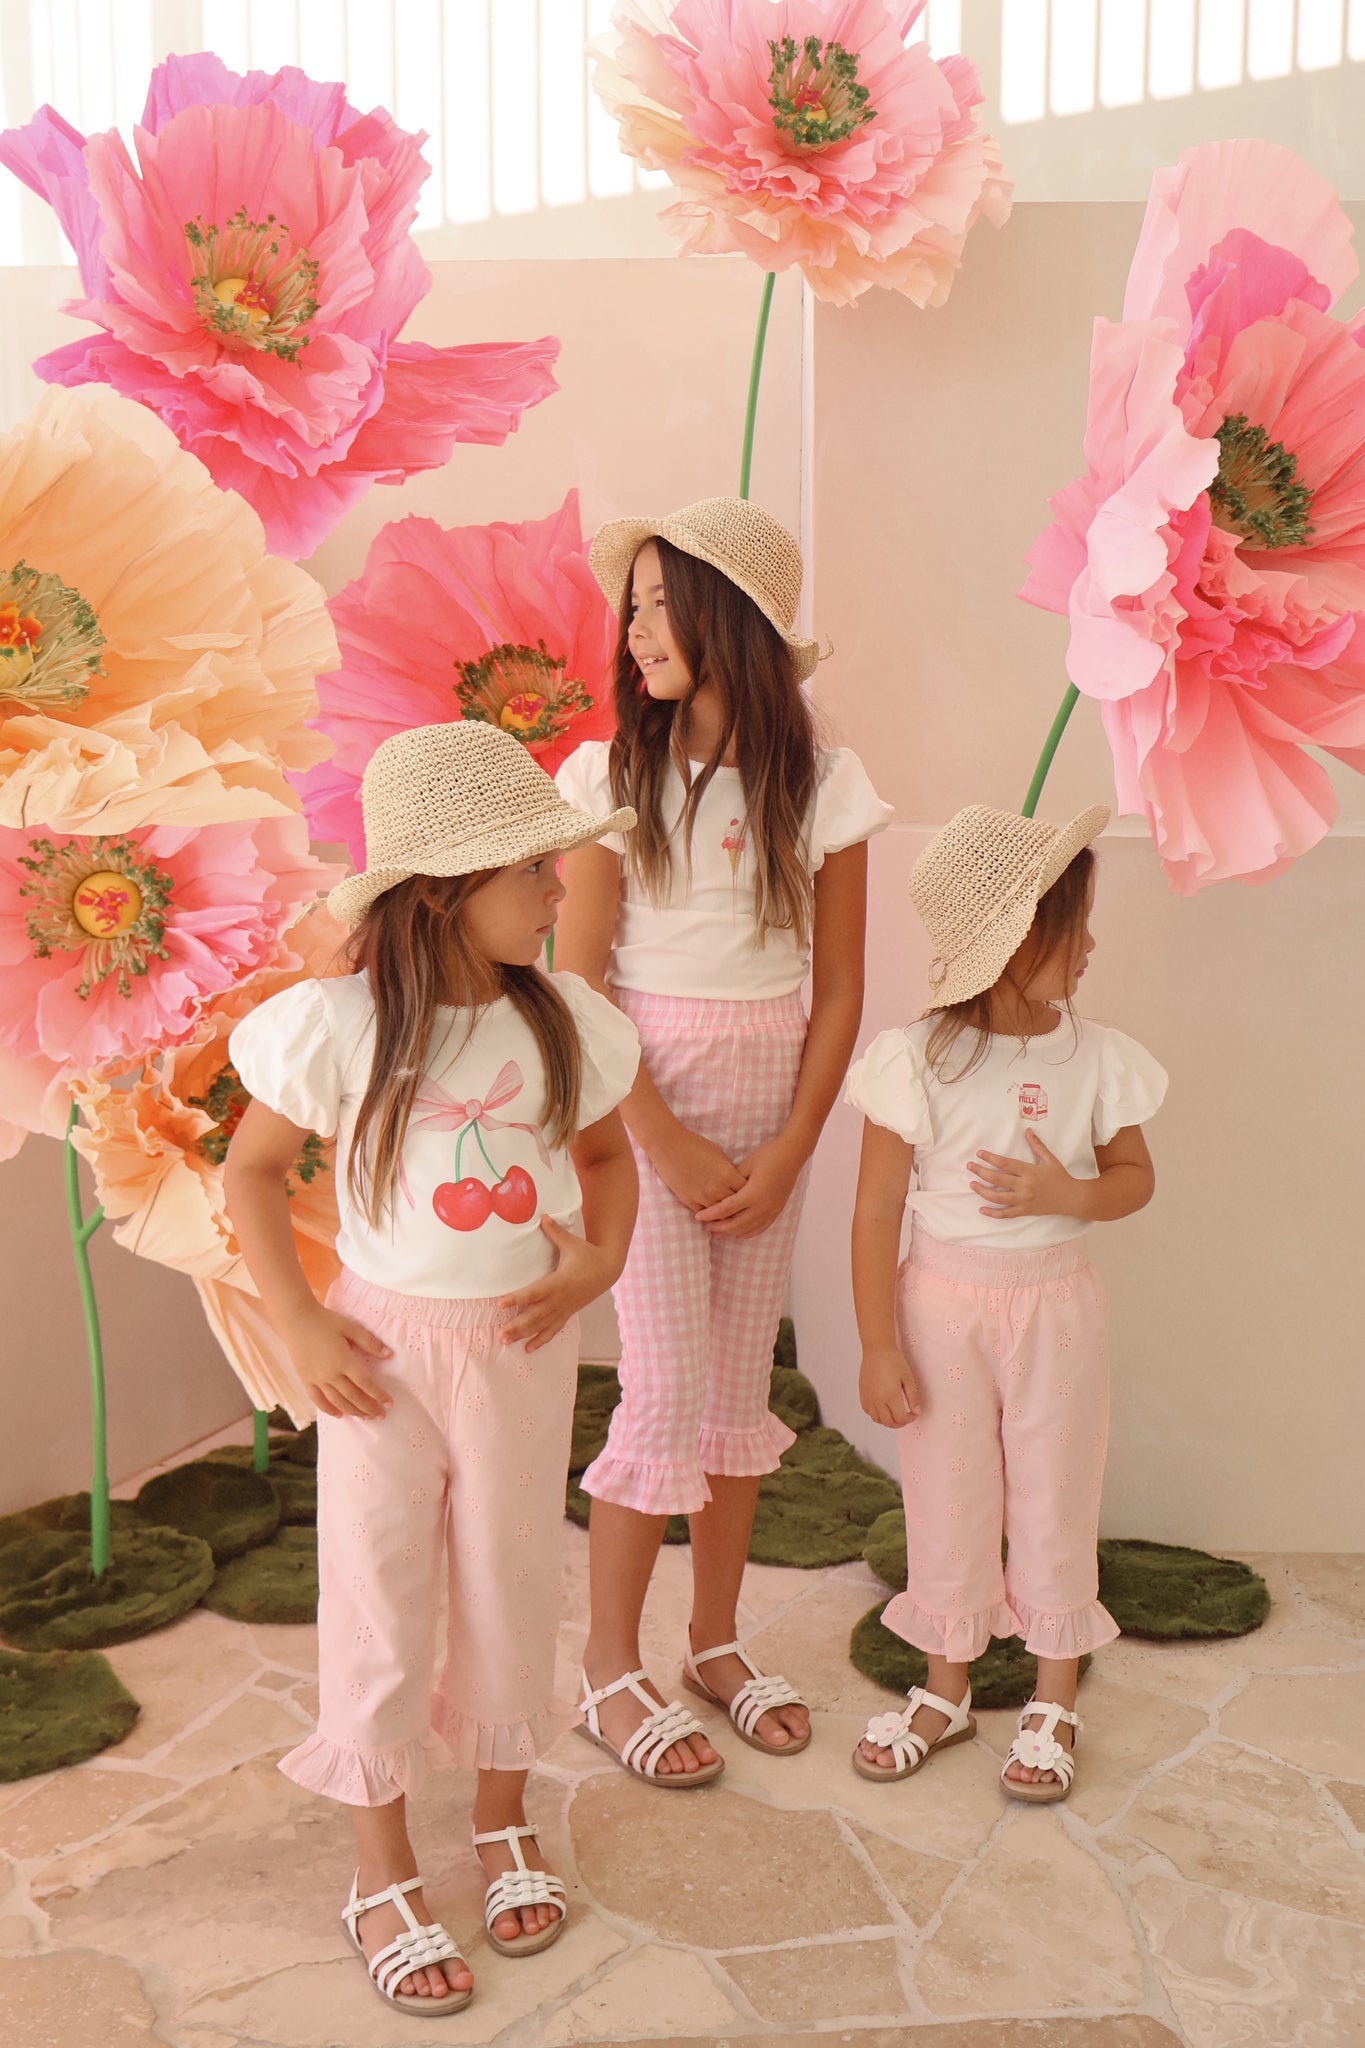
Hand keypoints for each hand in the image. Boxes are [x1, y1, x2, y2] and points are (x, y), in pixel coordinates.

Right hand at [285, 1306, 392, 1419]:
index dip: (378, 1395)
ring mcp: (316, 1378)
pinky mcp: (305, 1379)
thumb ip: (369, 1342)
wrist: (295, 1320)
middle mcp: (330, 1373)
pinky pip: (318, 1399)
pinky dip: (329, 1409)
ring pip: (337, 1401)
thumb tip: (388, 1354)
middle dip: (369, 1408)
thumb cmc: (325, 1321)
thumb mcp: (350, 1327)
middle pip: (353, 1396)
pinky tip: (339, 1415)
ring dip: (353, 1411)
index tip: (389, 1403)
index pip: (365, 1383)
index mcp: (344, 1360)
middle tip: (381, 1416)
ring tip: (365, 1417)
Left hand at [498, 1216, 614, 1350]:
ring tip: (505, 1341)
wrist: (607, 1271)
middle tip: (499, 1334)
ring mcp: (563, 1309)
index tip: (500, 1304)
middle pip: (535, 1316)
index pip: (534, 1293)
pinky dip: (540, 1340)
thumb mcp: (572, 1243)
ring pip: (541, 1326)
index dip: (517, 1299)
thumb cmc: (588, 1255)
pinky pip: (552, 1330)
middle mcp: (560, 1299)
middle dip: (517, 1326)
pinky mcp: (567, 1314)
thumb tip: (542, 1217)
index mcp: (559, 1282)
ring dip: (523, 1335)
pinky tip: (527, 1349)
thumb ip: (555, 1232)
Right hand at [648, 1125, 746, 1213]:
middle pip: (736, 1206)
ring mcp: (703, 1197)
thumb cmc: (695, 1145)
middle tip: (744, 1209)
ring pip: (721, 1214)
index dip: (750, 1193)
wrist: (668, 1146)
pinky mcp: (690, 1201)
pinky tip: (714, 1214)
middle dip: (740, 1206)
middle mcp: (717, 1188)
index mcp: (728, 1174)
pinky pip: (705, 1214)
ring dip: (725, 1214)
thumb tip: (737, 1181)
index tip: (751, 1194)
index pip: (747, 1191)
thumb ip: (729, 1170)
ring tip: (730, 1215)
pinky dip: (710, 1214)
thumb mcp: (719, 1154)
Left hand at [695, 1138, 804, 1238]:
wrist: (792, 1155)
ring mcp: (771, 1210)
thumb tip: (720, 1193)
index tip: (698, 1217)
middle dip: (719, 1227)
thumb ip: (733, 1181)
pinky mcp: (777, 1210)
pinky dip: (748, 1233)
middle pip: (736, 1224)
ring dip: (731, 1233)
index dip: (711, 1214)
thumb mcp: (747, 1165)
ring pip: (748, 1229)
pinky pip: (761, 1228)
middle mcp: (762, 1206)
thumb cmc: (768, 1155)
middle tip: (705, 1226)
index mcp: (753, 1194)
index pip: (726, 1209)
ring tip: (717, 1232)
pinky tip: (738, 1234)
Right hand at [859, 1346, 921, 1427]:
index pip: (901, 1418)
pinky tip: (883, 1408)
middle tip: (906, 1417)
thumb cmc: (894, 1360)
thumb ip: (913, 1397)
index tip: (914, 1413)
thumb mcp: (908, 1378)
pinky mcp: (862, 1394)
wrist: (877, 1349)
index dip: (910, 1419)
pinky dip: (876, 1414)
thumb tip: (916, 1411)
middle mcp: (877, 1399)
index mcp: (890, 1396)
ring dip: (888, 1421)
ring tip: (895, 1414)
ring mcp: (868, 1397)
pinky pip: (868, 1411)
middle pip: (889, 1422)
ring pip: (877, 1419)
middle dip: (900, 1423)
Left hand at [968, 1130, 1086, 1218]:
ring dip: (982, 1191)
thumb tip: (1028, 1131)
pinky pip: (1006, 1214)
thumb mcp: (1050, 1159)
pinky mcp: (1025, 1211)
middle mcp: (1025, 1186)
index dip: (991, 1158)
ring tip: (972, 1184)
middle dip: (981, 1172)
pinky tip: (982, 1209)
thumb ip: (1037, 1146)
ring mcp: (1024, 1200)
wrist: (1072, 1198)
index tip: (979, 1154)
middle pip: (997, 1179)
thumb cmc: (1060, 1177)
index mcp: (1030, 1171)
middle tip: (970, 1166)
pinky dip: (993, 1213)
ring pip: (998, 1197)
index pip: (1006, 1164)